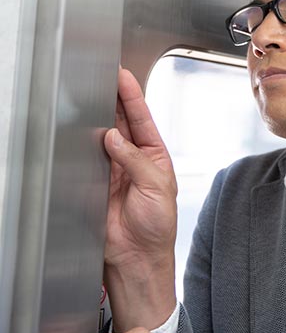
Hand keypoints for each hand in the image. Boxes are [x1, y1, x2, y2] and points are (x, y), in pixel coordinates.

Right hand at [104, 68, 177, 330]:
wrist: (138, 255)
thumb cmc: (156, 226)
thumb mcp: (156, 187)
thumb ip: (135, 161)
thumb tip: (115, 137)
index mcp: (155, 157)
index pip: (143, 120)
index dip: (133, 98)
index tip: (124, 77)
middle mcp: (134, 160)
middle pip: (122, 123)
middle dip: (114, 100)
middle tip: (105, 78)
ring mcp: (114, 170)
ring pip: (103, 136)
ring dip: (98, 118)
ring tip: (93, 95)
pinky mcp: (96, 182)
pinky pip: (88, 158)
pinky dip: (84, 143)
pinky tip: (82, 129)